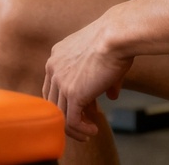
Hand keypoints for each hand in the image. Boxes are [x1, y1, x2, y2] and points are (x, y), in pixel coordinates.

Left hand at [42, 17, 133, 141]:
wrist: (116, 36)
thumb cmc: (115, 41)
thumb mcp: (104, 59)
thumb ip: (103, 78)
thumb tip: (112, 95)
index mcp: (57, 55)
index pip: (54, 84)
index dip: (68, 99)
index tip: (87, 106)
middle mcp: (53, 67)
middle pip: (53, 101)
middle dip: (70, 114)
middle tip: (86, 122)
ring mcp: (61, 81)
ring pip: (61, 114)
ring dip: (75, 127)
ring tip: (89, 132)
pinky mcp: (72, 94)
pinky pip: (71, 121)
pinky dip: (81, 130)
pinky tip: (93, 130)